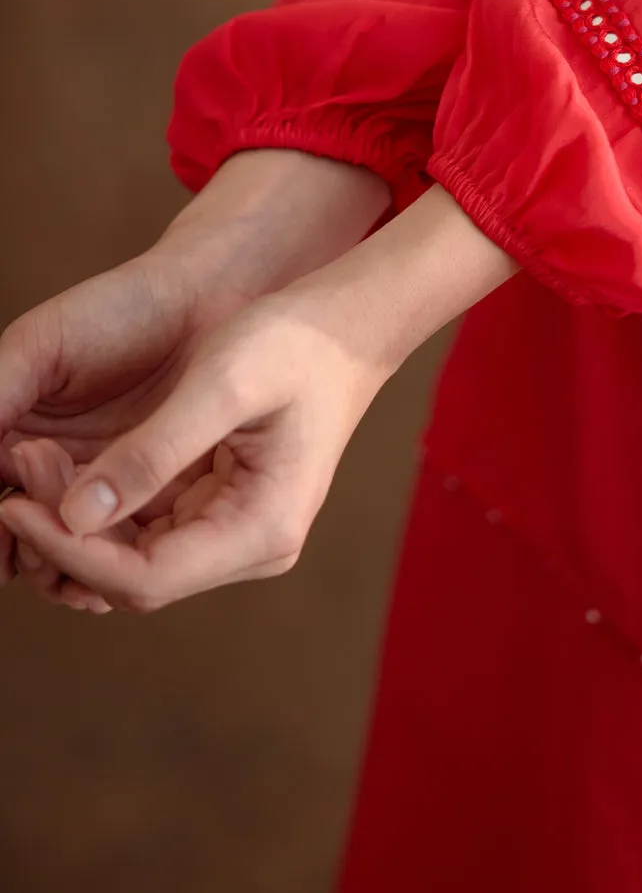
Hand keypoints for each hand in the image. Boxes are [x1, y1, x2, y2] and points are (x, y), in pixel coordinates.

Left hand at [0, 149, 389, 597]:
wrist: (345, 326)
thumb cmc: (295, 344)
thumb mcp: (222, 384)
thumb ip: (152, 452)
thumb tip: (75, 515)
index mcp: (263, 528)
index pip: (145, 578)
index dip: (71, 548)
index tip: (16, 500)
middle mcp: (253, 547)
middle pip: (134, 575)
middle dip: (67, 531)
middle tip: (21, 465)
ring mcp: (238, 533)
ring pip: (133, 557)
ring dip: (78, 518)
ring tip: (34, 458)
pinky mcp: (223, 511)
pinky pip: (146, 528)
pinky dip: (102, 502)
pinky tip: (69, 463)